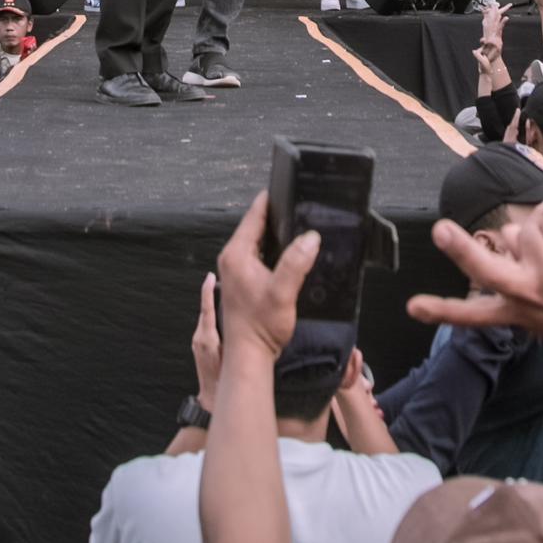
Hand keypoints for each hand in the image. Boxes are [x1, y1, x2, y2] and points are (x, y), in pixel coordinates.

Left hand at [188, 270, 225, 409]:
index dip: (208, 290)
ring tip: (226, 295)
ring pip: (206, 317)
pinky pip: (206, 325)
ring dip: (215, 306)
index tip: (210, 276)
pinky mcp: (198, 345)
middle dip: (213, 295)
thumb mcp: (235, 357)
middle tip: (223, 281)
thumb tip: (247, 320)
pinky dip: (212, 317)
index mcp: (208, 338)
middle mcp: (200, 337)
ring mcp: (197, 341)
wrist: (212, 397)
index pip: (206, 308)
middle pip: (206, 309)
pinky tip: (222, 316)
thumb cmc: (226, 380)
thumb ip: (239, 339)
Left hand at [212, 194, 315, 363]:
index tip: (287, 187)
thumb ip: (296, 262)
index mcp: (237, 254)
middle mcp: (232, 259)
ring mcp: (236, 270)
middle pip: (257, 226)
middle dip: (277, 217)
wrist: (250, 355)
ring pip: (259, 241)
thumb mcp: (282, 292)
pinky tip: (290, 256)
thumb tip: (310, 237)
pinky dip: (274, 251)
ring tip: (299, 229)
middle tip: (300, 208)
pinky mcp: (243, 281)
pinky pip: (260, 255)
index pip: (254, 215)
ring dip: (277, 236)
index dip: (271, 200)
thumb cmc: (260, 327)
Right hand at [405, 202, 542, 356]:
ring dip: (537, 232)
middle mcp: (525, 294)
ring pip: (523, 229)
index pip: (471, 315)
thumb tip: (502, 236)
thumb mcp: (539, 318)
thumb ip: (516, 282)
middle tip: (441, 231)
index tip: (413, 307)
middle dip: (459, 248)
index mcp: (514, 314)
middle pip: (484, 268)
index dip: (440, 310)